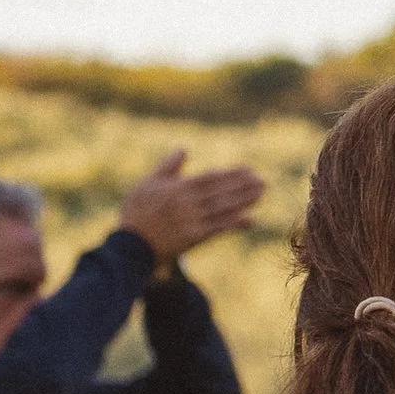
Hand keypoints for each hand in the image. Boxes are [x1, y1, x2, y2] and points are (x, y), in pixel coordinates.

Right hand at [117, 152, 265, 272]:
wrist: (131, 244)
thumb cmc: (137, 212)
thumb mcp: (148, 183)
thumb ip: (168, 166)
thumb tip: (184, 149)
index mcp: (178, 188)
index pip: (210, 178)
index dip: (231, 175)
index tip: (249, 170)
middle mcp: (188, 203)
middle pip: (221, 192)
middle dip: (243, 186)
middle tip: (263, 181)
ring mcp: (192, 221)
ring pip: (223, 208)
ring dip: (244, 201)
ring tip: (262, 193)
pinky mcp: (194, 238)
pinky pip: (218, 229)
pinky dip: (235, 224)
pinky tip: (251, 219)